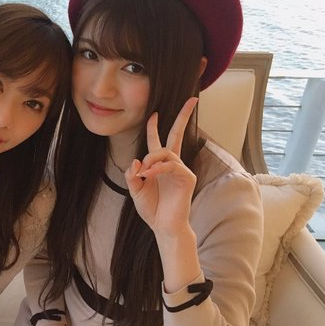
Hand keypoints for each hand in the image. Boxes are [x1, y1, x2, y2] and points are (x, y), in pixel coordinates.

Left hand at [125, 97, 198, 235]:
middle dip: (183, 116)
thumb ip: (132, 175)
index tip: (154, 113)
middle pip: (177, 135)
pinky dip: (158, 168)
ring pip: (167, 151)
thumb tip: (136, 160)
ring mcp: (181, 170)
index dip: (155, 127)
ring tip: (145, 173)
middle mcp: (171, 164)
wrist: (164, 226)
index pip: (158, 142)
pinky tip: (149, 175)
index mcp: (159, 166)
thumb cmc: (152, 209)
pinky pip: (171, 165)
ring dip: (152, 159)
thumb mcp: (135, 190)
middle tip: (192, 99)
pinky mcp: (187, 177)